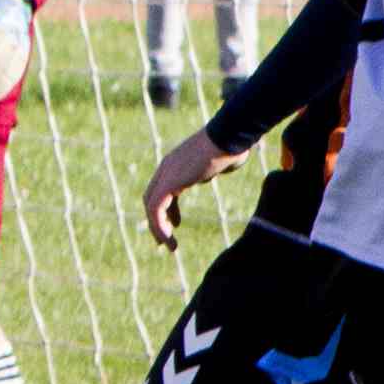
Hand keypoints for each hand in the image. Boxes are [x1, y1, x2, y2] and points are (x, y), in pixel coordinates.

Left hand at [139, 125, 244, 249]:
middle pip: (152, 197)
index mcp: (177, 163)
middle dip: (157, 220)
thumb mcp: (222, 158)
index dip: (167, 209)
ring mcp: (166, 173)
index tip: (175, 225)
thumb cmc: (232, 145)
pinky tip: (169, 238)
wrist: (230, 136)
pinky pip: (156, 209)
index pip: (162, 189)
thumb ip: (219, 165)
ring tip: (169, 246)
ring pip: (151, 206)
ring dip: (157, 228)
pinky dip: (159, 226)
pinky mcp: (169, 182)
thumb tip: (228, 164)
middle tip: (163, 240)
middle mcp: (167, 167)